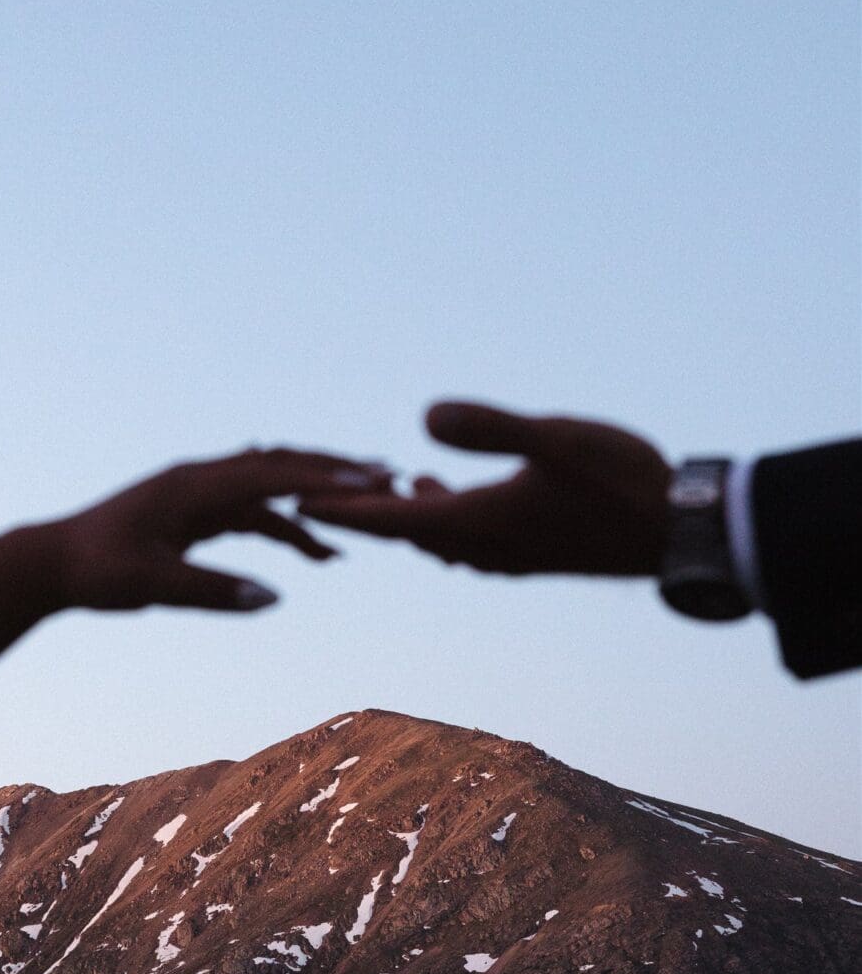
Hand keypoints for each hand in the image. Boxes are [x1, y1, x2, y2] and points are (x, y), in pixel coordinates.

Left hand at [52, 448, 389, 610]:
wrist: (50, 564)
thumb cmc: (95, 573)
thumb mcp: (150, 586)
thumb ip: (210, 590)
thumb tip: (272, 597)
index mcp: (193, 486)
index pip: (272, 476)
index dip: (325, 480)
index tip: (372, 483)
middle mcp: (201, 479)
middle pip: (280, 466)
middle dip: (333, 474)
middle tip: (388, 481)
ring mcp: (199, 493)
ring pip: (270, 489)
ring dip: (312, 507)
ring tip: (353, 538)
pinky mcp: (195, 512)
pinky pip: (252, 511)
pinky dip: (285, 526)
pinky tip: (310, 550)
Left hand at [299, 402, 671, 576]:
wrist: (680, 533)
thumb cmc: (623, 483)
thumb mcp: (556, 440)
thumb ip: (491, 428)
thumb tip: (424, 420)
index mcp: (479, 521)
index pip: (390, 517)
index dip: (340, 505)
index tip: (293, 498)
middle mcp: (486, 546)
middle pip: (405, 532)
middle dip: (364, 510)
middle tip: (323, 491)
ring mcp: (511, 554)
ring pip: (440, 538)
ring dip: (409, 515)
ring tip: (398, 482)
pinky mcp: (535, 552)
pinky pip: (470, 541)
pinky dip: (448, 520)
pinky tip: (460, 499)